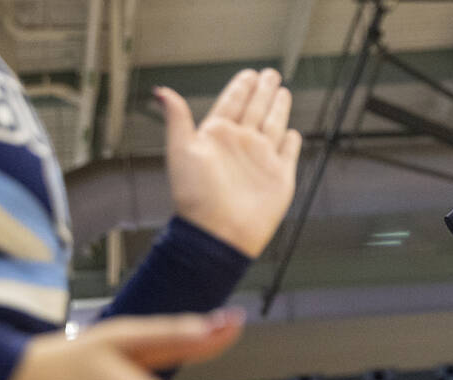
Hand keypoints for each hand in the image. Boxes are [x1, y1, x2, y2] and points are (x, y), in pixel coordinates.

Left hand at [158, 69, 302, 257]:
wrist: (218, 232)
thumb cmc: (195, 195)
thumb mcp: (181, 150)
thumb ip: (177, 119)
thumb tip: (161, 91)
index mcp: (217, 136)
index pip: (231, 103)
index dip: (240, 88)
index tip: (248, 73)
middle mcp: (241, 145)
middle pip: (255, 110)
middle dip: (262, 91)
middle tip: (269, 73)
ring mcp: (261, 160)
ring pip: (273, 126)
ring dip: (278, 109)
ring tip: (281, 91)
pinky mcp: (279, 178)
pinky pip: (288, 154)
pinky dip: (291, 143)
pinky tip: (292, 133)